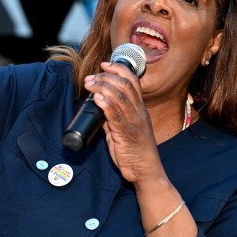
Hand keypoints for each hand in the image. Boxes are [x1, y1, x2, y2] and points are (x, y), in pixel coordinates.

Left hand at [84, 61, 161, 182]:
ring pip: (121, 96)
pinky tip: (97, 99)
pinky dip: (106, 104)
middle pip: (125, 85)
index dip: (118, 69)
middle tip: (91, 78)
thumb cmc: (135, 152)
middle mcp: (139, 112)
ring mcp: (134, 122)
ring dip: (103, 87)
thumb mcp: (123, 130)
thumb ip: (113, 117)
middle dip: (106, 77)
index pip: (133, 81)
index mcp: (139, 109)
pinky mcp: (127, 134)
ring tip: (90, 84)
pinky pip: (116, 115)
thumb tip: (99, 106)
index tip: (104, 64)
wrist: (146, 172)